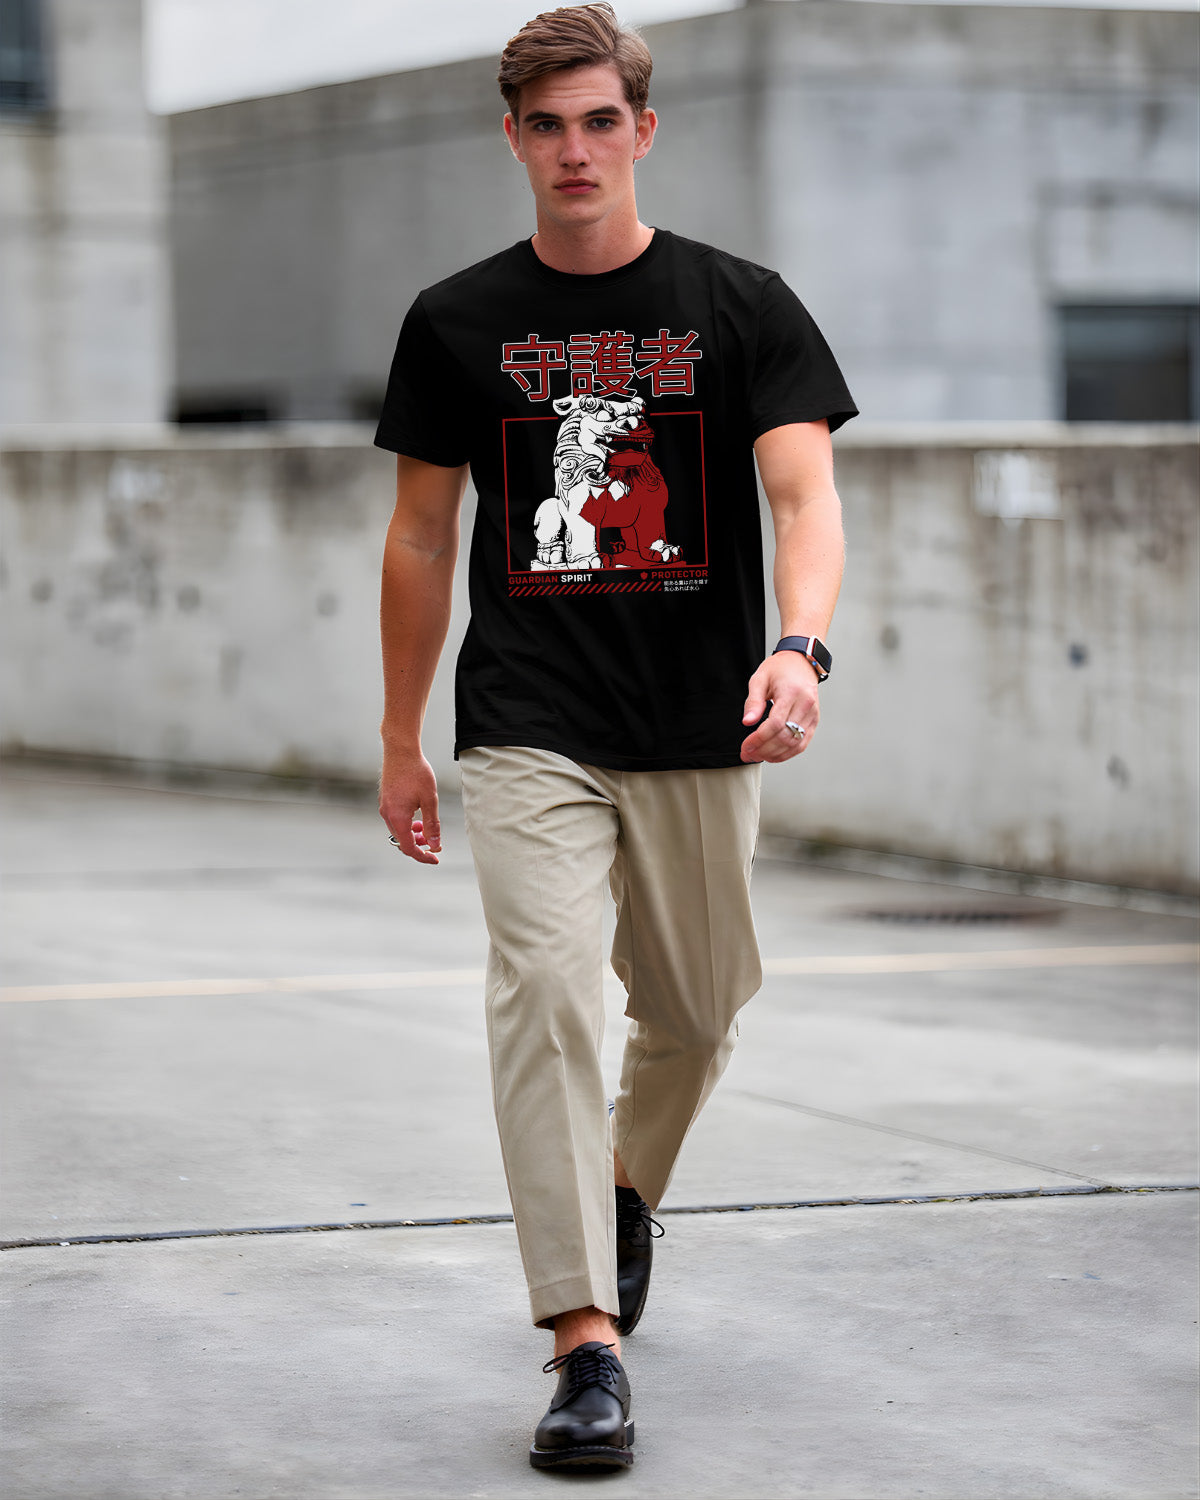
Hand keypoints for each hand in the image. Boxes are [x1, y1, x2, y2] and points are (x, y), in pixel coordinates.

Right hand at [379, 749, 441, 864]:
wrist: (401, 750)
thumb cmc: (417, 772)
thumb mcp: (430, 800)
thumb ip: (432, 825)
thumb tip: (435, 845)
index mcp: (397, 818)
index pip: (408, 847)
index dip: (423, 856)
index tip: (436, 858)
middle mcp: (387, 815)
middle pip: (401, 841)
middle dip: (418, 846)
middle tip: (434, 843)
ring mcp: (384, 807)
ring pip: (398, 831)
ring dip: (413, 834)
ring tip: (426, 829)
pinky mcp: (385, 800)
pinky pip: (395, 820)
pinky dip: (407, 824)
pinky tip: (417, 816)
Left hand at [739, 652, 819, 763]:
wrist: (801, 662)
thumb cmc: (779, 669)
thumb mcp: (759, 679)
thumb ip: (753, 701)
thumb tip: (747, 722)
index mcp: (791, 692)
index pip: (775, 724)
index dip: (759, 739)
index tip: (745, 746)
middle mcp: (806, 704)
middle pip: (785, 736)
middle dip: (764, 750)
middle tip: (747, 754)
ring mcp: (813, 714)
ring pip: (794, 743)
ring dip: (774, 755)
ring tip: (757, 756)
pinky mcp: (814, 721)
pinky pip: (802, 743)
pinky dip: (787, 753)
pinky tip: (773, 756)